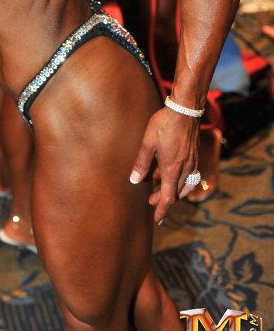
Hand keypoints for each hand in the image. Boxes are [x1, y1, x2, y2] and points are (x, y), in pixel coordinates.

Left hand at [129, 107, 198, 222]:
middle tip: (151, 201)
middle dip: (164, 200)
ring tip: (161, 189)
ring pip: (184, 186)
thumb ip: (141, 163)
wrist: (185, 109)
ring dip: (173, 191)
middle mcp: (185, 170)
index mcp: (172, 170)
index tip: (156, 220)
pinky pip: (189, 176)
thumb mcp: (148, 143)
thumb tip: (135, 181)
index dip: (161, 210)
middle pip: (176, 194)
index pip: (168, 198)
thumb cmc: (164, 125)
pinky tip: (172, 173)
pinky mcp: (195, 155)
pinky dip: (180, 181)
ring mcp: (192, 163)